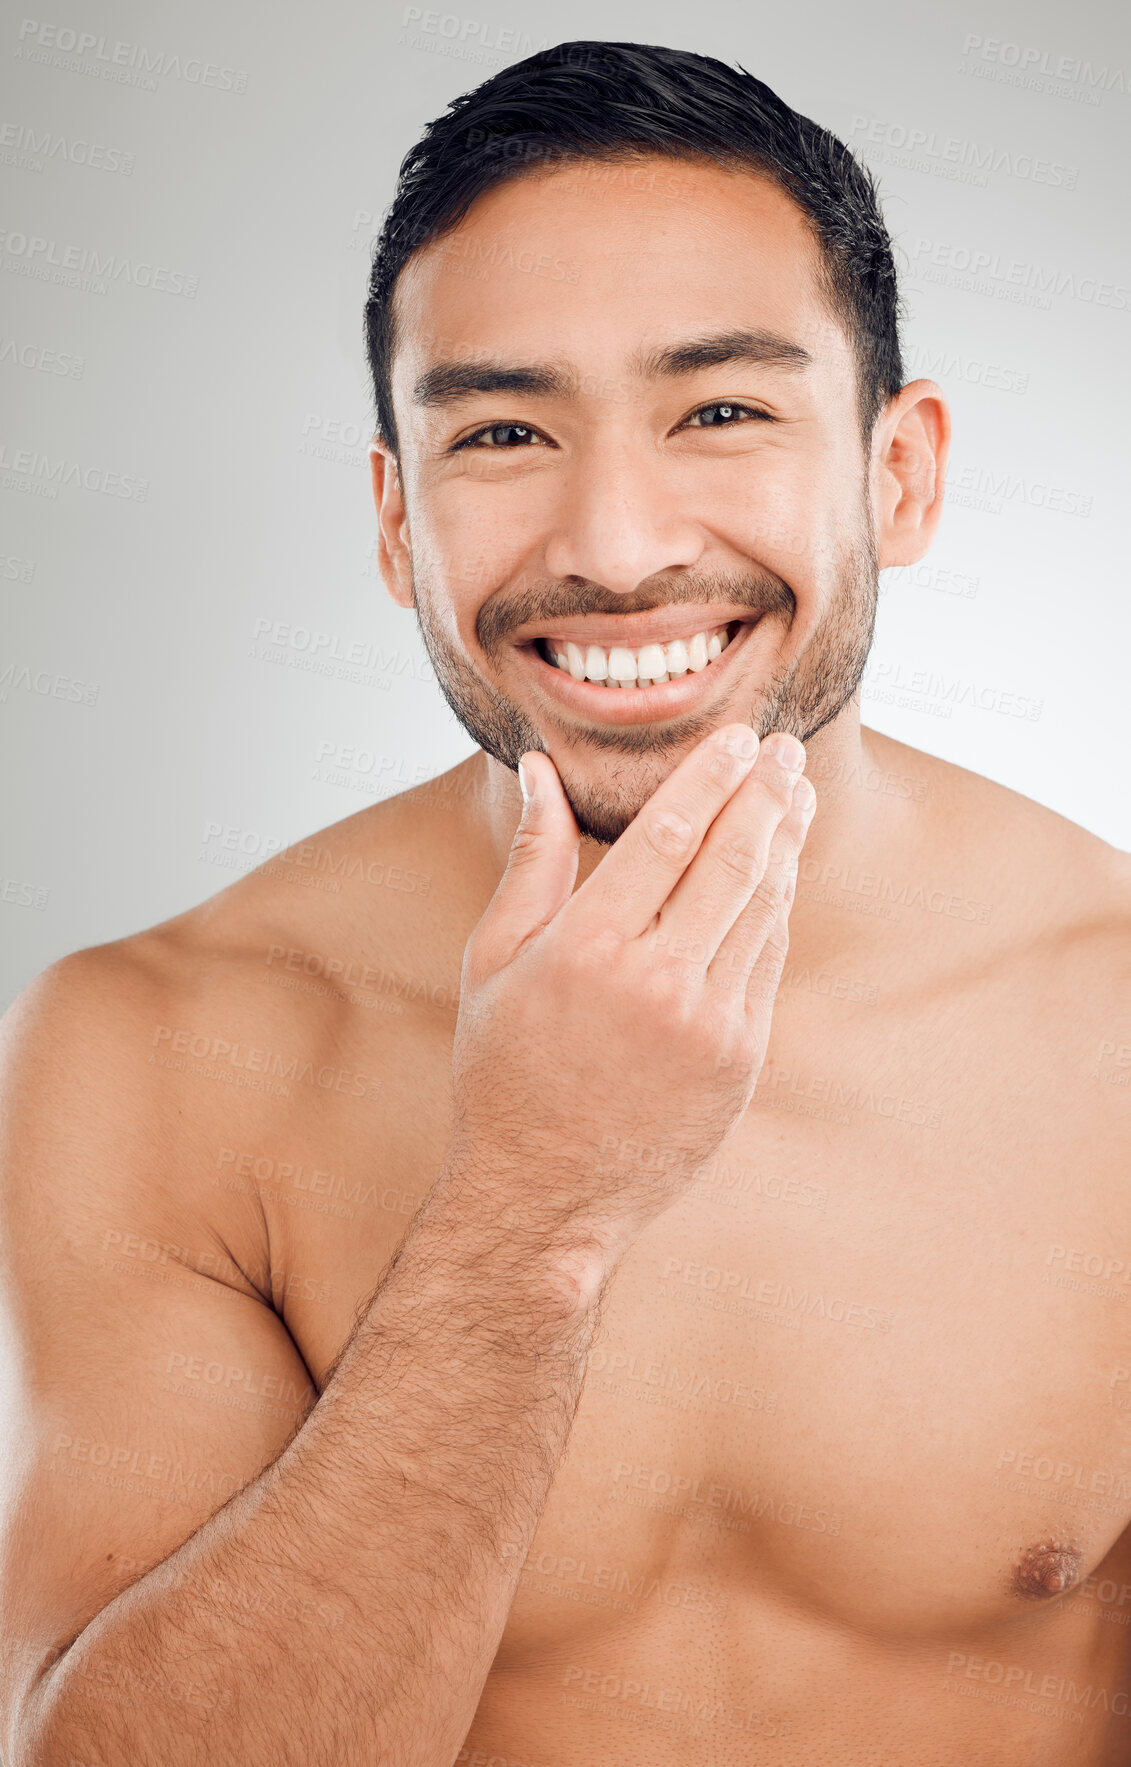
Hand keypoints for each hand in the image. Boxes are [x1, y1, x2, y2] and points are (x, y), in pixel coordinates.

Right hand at [442, 725, 815, 1270]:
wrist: (544, 1196)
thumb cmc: (505, 1072)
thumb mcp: (493, 962)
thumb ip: (531, 861)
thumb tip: (539, 769)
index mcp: (587, 948)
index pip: (669, 834)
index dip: (711, 777)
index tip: (738, 737)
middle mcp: (656, 981)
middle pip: (731, 860)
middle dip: (764, 794)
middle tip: (785, 749)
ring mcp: (707, 1024)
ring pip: (763, 908)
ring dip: (786, 843)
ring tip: (796, 795)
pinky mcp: (740, 1059)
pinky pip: (768, 963)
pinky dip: (778, 909)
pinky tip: (781, 872)